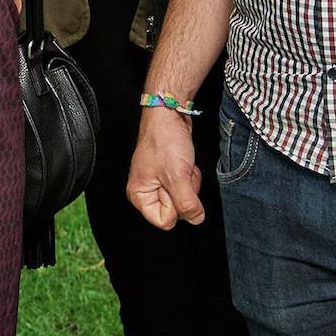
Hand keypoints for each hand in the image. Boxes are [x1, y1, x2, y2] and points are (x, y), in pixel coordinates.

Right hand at [127, 108, 204, 229]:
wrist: (169, 114)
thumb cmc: (165, 140)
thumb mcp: (178, 177)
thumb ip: (187, 204)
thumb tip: (196, 219)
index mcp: (139, 195)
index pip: (165, 220)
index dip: (176, 205)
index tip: (173, 184)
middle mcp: (146, 191)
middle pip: (175, 210)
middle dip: (185, 192)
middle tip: (180, 173)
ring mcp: (158, 183)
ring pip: (184, 199)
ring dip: (189, 183)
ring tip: (182, 166)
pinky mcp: (169, 175)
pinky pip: (186, 187)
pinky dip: (190, 176)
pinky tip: (185, 164)